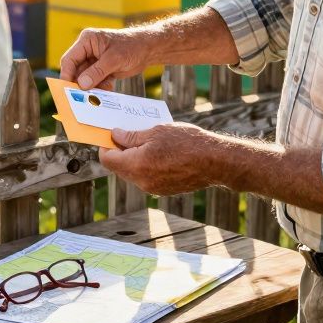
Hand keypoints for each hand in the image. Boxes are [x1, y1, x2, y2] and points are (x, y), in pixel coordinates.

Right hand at [59, 27, 157, 89]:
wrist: (148, 49)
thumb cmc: (132, 46)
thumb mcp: (114, 59)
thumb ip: (97, 71)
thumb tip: (82, 84)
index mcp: (87, 41)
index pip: (69, 59)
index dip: (66, 74)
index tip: (67, 89)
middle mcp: (87, 50)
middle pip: (76, 71)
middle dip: (80, 84)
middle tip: (83, 96)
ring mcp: (94, 61)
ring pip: (85, 78)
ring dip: (92, 87)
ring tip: (102, 90)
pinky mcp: (101, 69)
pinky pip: (95, 82)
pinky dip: (100, 87)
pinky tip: (109, 87)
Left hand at [99, 124, 222, 195]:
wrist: (216, 162)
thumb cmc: (187, 143)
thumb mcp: (156, 131)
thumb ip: (131, 136)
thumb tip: (115, 135)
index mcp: (137, 165)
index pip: (107, 159)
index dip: (105, 145)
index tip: (110, 134)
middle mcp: (142, 181)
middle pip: (119, 167)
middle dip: (120, 151)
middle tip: (127, 134)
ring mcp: (153, 188)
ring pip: (133, 173)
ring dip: (134, 158)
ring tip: (146, 141)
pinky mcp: (164, 190)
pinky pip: (146, 177)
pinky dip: (146, 165)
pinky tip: (159, 153)